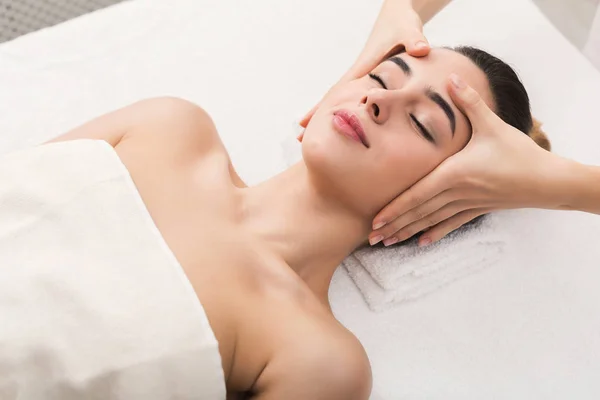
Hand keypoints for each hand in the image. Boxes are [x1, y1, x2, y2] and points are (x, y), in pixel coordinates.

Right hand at [298, 1, 429, 131]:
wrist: (398, 14)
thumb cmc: (402, 22)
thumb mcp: (408, 30)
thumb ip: (414, 41)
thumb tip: (421, 50)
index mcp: (364, 66)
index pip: (339, 91)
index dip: (322, 108)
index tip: (306, 123)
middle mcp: (359, 72)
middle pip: (334, 98)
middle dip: (317, 116)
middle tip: (301, 138)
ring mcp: (363, 76)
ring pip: (342, 99)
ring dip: (327, 115)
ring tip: (312, 135)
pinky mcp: (369, 78)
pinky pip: (354, 97)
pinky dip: (345, 110)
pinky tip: (342, 123)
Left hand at [370, 74, 561, 246]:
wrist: (548, 180)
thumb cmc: (519, 152)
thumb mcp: (492, 124)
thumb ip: (469, 101)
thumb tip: (452, 75)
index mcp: (454, 173)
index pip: (417, 194)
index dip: (395, 208)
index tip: (375, 219)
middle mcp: (456, 193)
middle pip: (418, 212)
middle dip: (393, 225)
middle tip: (371, 237)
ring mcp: (466, 204)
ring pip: (430, 221)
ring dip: (407, 232)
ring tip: (386, 243)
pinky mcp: (477, 209)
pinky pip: (450, 224)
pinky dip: (434, 233)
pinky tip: (420, 243)